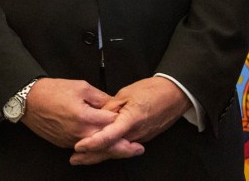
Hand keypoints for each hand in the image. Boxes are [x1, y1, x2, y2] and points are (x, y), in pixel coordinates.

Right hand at [20, 77, 138, 156]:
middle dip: (125, 148)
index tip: (132, 119)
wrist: (28, 100)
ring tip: (126, 151)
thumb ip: (100, 97)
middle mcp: (81, 133)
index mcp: (87, 117)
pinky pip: (84, 148)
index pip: (113, 123)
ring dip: (111, 150)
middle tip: (138, 149)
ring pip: (96, 149)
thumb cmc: (50, 91)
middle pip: (108, 144)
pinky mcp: (64, 143)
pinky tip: (102, 146)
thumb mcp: (80, 86)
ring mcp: (72, 140)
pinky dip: (95, 148)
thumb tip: (112, 103)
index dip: (123, 120)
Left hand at [70, 76, 188, 164]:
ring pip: (117, 150)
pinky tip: (99, 151)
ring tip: (82, 158)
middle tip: (74, 158)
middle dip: (92, 156)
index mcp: (131, 120)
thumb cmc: (152, 90)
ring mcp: (141, 137)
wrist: (174, 94)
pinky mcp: (143, 137)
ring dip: (99, 155)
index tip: (79, 146)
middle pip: (111, 149)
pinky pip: (124, 146)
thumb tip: (96, 116)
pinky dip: (110, 150)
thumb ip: (110, 107)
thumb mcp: (126, 94)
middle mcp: (136, 133)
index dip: (93, 142)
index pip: (109, 136)